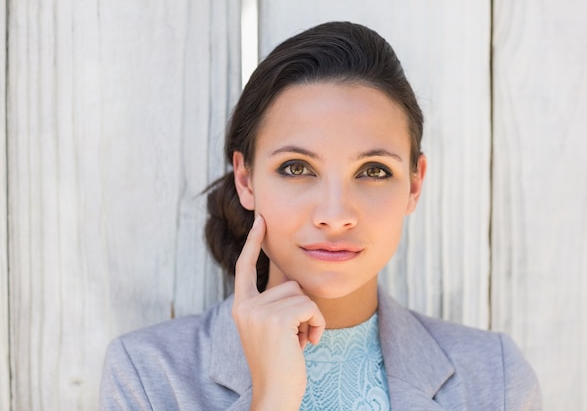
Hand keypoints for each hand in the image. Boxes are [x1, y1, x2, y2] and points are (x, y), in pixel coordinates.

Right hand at [232, 215, 325, 409]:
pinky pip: (311, 307)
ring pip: (301, 295)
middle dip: (301, 308)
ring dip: (310, 318)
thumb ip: (275, 304)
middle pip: (289, 284)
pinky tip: (308, 344)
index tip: (261, 220)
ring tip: (300, 341)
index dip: (254, 243)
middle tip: (295, 337)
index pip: (245, 267)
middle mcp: (246, 306)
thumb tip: (294, 281)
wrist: (276, 393)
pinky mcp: (277, 319)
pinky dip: (317, 324)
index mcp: (242, 307)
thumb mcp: (270, 329)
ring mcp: (259, 312)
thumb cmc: (279, 363)